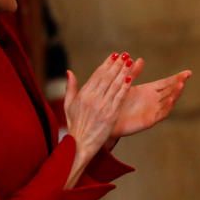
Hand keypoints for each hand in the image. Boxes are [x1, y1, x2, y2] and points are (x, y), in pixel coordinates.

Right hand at [63, 52, 133, 186]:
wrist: (79, 144)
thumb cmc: (74, 125)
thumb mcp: (68, 106)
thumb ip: (70, 88)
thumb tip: (69, 72)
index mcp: (83, 94)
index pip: (97, 75)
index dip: (107, 63)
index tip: (114, 55)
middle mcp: (92, 98)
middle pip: (107, 77)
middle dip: (117, 64)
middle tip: (125, 55)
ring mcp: (102, 106)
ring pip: (115, 85)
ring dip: (123, 72)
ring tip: (130, 62)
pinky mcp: (110, 115)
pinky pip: (119, 97)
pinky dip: (125, 87)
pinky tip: (131, 78)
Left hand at [111, 66, 191, 137]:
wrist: (108, 119)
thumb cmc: (116, 102)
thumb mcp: (125, 85)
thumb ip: (133, 73)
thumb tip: (140, 59)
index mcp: (150, 90)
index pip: (167, 83)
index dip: (177, 78)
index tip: (188, 72)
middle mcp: (154, 100)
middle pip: (170, 91)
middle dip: (178, 84)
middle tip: (186, 77)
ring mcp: (153, 110)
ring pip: (168, 101)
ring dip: (175, 94)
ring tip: (180, 85)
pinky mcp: (149, 120)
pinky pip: (161, 114)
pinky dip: (166, 107)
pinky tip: (170, 100)